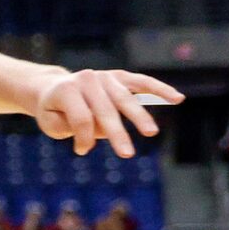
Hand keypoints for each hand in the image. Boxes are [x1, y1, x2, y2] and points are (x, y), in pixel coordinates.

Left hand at [33, 69, 177, 157]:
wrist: (52, 87)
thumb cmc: (54, 111)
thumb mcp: (51, 122)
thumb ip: (72, 126)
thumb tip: (100, 130)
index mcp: (66, 90)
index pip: (81, 117)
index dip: (83, 137)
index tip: (81, 151)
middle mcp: (87, 79)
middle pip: (105, 109)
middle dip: (116, 133)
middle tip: (127, 154)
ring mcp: (105, 76)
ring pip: (125, 98)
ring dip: (140, 116)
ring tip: (151, 133)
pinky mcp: (119, 76)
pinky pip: (142, 82)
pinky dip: (159, 89)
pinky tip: (177, 98)